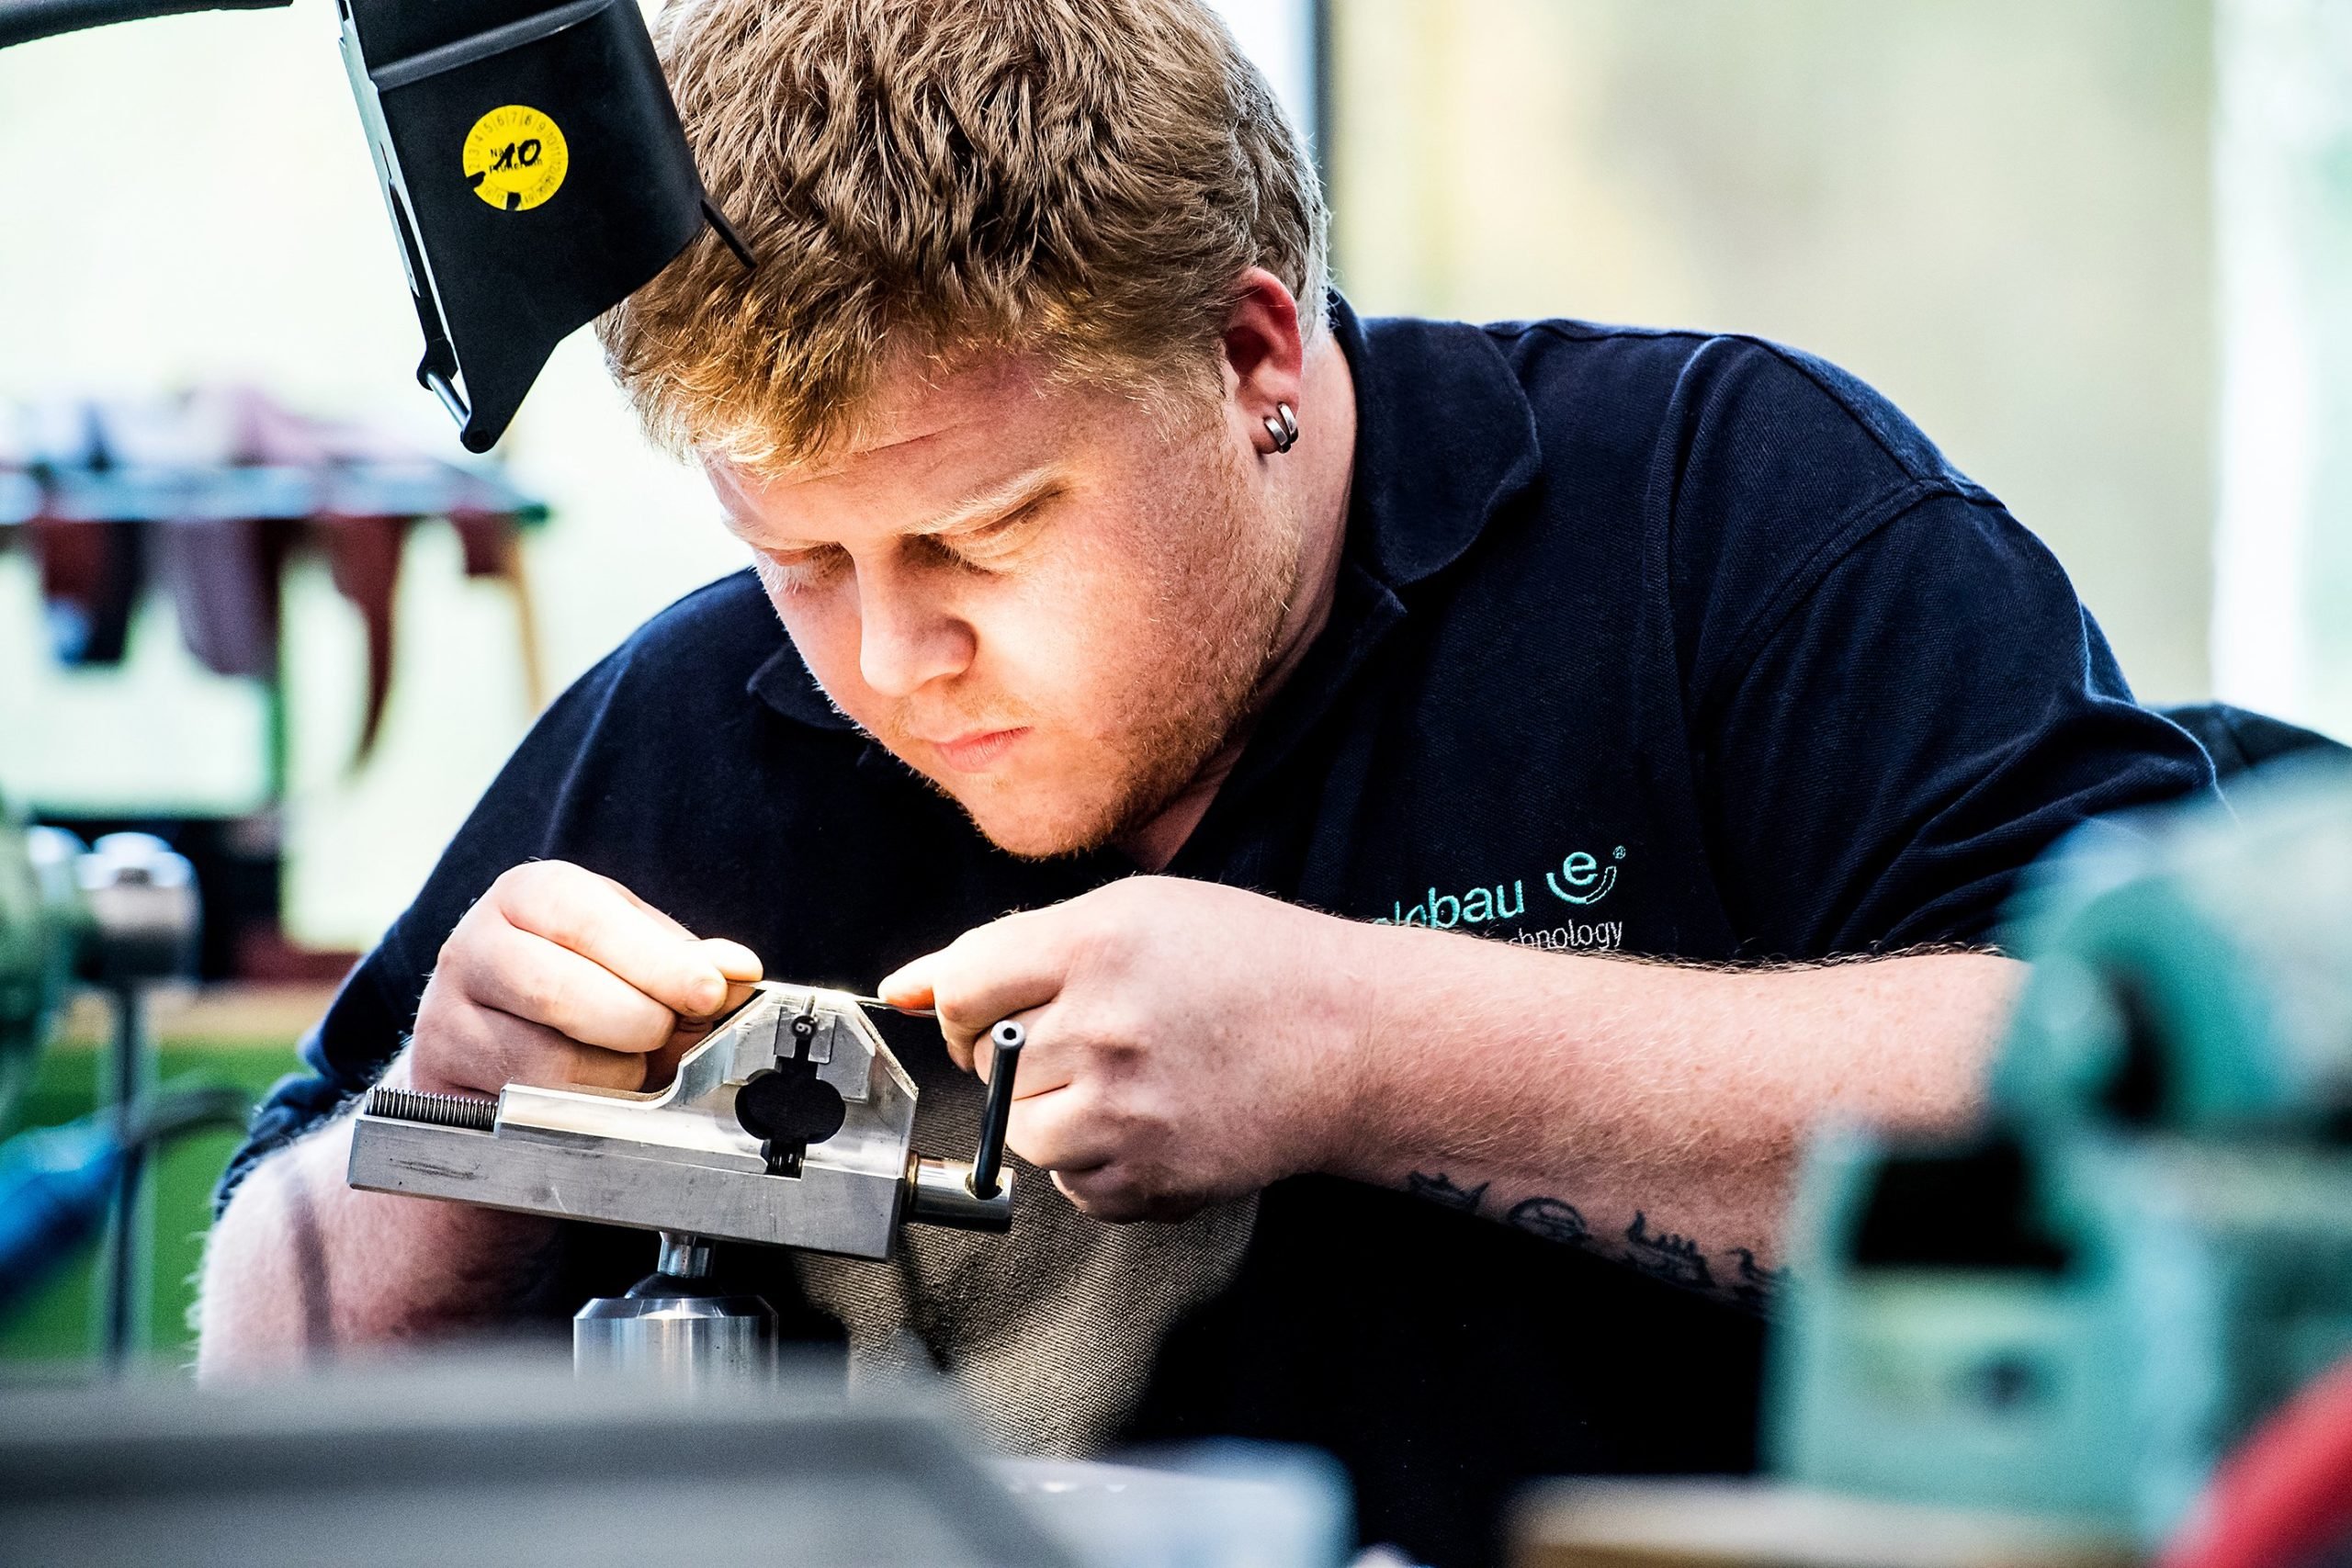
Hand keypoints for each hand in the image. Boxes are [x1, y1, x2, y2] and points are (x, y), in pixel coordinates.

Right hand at [402, 861, 761, 1098]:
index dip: (655, 960)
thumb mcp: (632, 959)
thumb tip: (738, 970)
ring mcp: (446, 1019)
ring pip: (545, 1061)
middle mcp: (473, 948)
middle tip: (667, 1034)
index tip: (707, 992)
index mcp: (527, 896)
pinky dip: (581, 1110)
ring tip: (630, 1064)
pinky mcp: (441, 1085)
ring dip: (613, 1074)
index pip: (585, 917)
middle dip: (637, 1021)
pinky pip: (527, 1110)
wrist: (492, 1059)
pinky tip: (594, 1094)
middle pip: (556, 989)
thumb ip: (685, 963)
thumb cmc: (575, 993)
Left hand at [878, 877, 1369, 1220]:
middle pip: (986, 1065)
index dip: (967, 1003)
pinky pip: (1071, 1187)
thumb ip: (1010, 945)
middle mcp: (1102, 1026)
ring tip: (1122, 1080)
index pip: (959, 988)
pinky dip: (1095, 1163)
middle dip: (1019, 1056)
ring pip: (1019, 1132)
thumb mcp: (1133, 912)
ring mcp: (1126, 1109)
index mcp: (1093, 945)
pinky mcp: (1151, 1174)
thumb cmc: (1252, 963)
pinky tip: (1148, 1120)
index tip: (995, 1009)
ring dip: (1052, 1112)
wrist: (1354, 1039)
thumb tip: (903, 986)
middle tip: (1093, 1036)